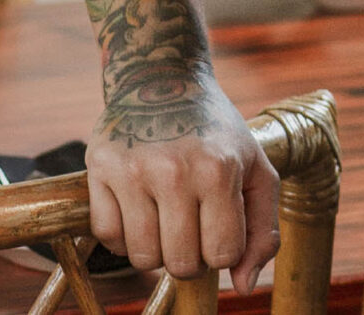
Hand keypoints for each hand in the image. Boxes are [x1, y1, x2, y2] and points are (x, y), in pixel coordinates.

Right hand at [85, 73, 280, 291]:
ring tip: (165, 215)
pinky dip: (122, 234)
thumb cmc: (217, 133)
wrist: (164, 77)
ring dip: (155, 247)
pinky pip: (108, 237)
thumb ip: (263, 230)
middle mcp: (176, 170)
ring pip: (142, 258)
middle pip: (181, 264)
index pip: (221, 255)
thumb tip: (245, 286)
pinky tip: (137, 206)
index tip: (218, 225)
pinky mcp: (100, 167)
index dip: (221, 250)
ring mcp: (134, 169)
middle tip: (190, 224)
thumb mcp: (256, 168)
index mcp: (221, 169)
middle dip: (189, 255)